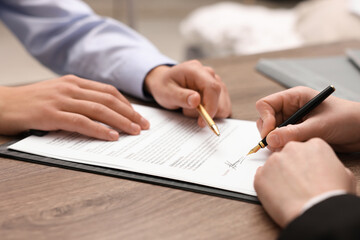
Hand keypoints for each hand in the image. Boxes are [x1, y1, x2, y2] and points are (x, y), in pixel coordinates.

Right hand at [0, 75, 148, 139]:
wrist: (2, 104)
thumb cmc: (31, 103)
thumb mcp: (58, 94)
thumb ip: (79, 99)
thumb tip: (104, 113)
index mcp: (74, 82)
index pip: (108, 91)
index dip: (127, 104)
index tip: (138, 115)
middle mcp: (70, 88)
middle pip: (109, 100)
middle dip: (130, 113)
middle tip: (144, 125)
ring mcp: (61, 100)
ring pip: (99, 110)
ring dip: (121, 122)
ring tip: (135, 131)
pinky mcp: (51, 114)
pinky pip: (81, 122)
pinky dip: (99, 130)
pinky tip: (111, 136)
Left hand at [144, 60, 231, 126]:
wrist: (165, 83)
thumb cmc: (164, 86)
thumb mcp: (166, 93)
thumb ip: (181, 96)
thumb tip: (197, 100)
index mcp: (196, 70)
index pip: (213, 88)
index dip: (211, 107)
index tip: (202, 122)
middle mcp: (209, 74)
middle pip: (220, 97)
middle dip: (206, 111)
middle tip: (186, 111)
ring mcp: (216, 81)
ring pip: (223, 104)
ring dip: (208, 112)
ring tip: (190, 108)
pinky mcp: (219, 91)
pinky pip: (223, 106)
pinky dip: (212, 113)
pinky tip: (198, 109)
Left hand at [254, 138, 356, 226]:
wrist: (316, 212)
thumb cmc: (331, 196)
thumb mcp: (343, 174)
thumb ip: (329, 164)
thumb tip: (324, 168)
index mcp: (314, 145)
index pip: (305, 148)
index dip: (306, 162)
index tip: (307, 171)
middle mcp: (291, 148)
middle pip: (288, 154)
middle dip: (291, 166)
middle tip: (298, 182)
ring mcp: (273, 161)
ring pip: (274, 166)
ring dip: (278, 176)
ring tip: (289, 192)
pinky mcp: (260, 175)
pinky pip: (261, 177)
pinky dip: (267, 185)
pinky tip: (278, 194)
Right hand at [255, 86, 359, 151]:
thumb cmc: (346, 119)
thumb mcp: (319, 126)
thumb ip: (294, 133)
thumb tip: (271, 139)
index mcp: (294, 98)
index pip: (266, 105)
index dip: (265, 119)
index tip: (270, 134)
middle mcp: (290, 109)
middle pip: (265, 120)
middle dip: (269, 133)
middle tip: (277, 146)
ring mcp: (292, 122)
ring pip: (272, 133)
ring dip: (277, 142)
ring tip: (290, 149)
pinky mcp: (296, 134)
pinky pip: (282, 141)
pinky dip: (284, 147)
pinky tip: (295, 151)